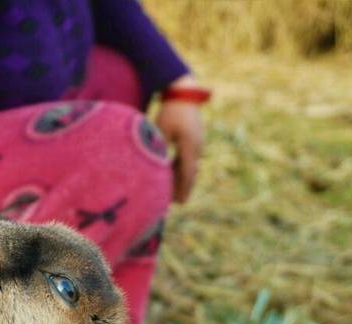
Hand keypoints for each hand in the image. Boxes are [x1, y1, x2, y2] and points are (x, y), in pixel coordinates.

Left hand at [155, 75, 204, 203]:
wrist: (184, 92)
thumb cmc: (170, 110)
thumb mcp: (161, 129)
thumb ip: (158, 146)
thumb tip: (153, 164)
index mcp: (190, 145)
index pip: (188, 172)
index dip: (184, 188)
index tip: (180, 202)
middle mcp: (197, 146)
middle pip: (191, 172)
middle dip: (184, 187)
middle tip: (177, 203)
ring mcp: (198, 142)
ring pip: (190, 165)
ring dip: (183, 178)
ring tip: (175, 192)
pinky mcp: (195, 139)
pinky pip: (189, 157)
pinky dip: (183, 167)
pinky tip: (174, 174)